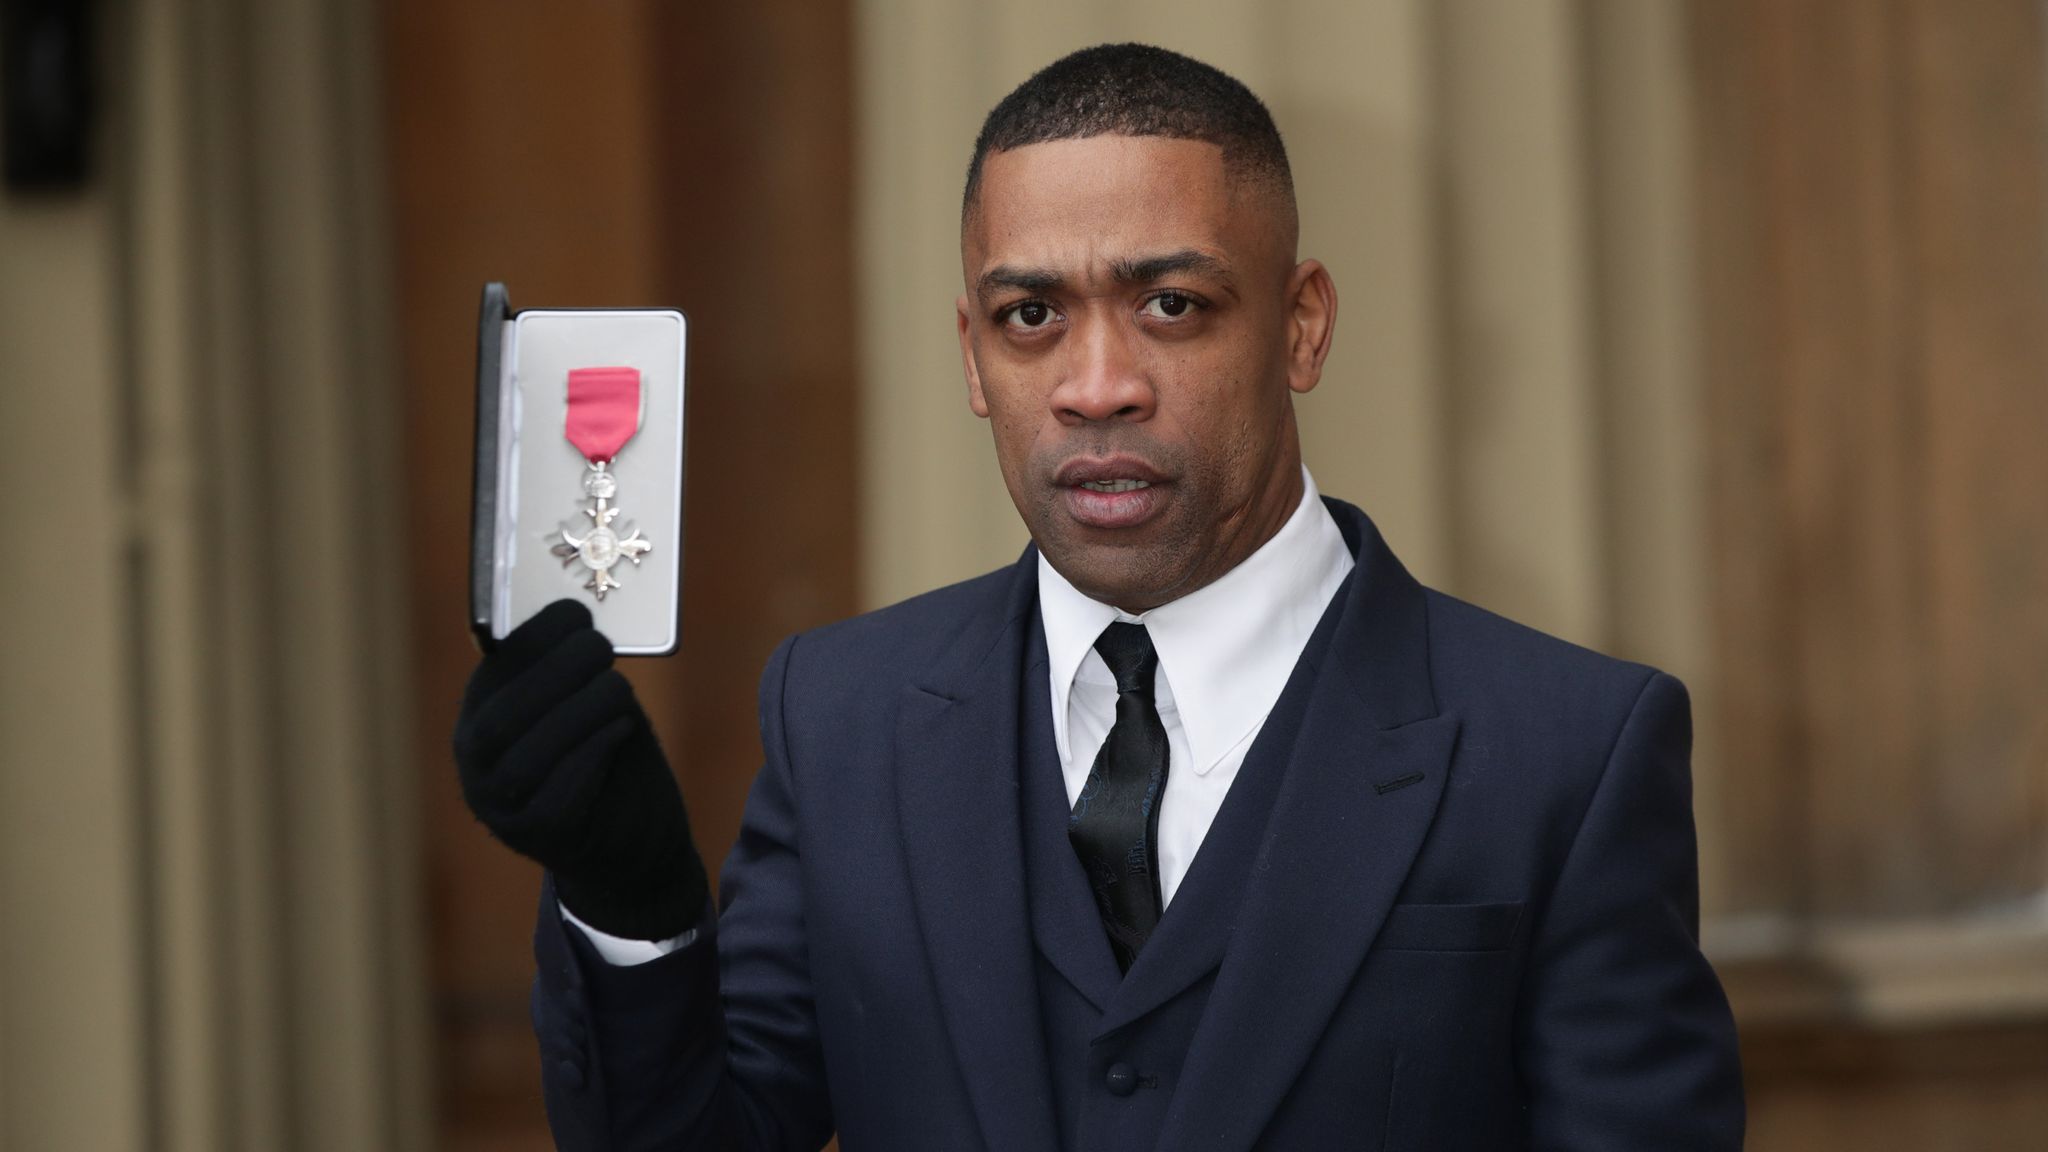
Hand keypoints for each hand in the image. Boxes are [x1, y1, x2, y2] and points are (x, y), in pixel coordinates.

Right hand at [453, 600, 706, 939]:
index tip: (575, 612)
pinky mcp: (538, 836)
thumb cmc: (607, 756)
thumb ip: (574, 673)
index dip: (533, 637)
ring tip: (617, 691)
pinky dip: (591, 755)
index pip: (492, 671)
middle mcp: (478, 762)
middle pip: (501, 716)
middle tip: (601, 647)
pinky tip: (619, 731)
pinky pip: (557, 796)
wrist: (631, 842)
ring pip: (525, 758)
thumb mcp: (586, 703)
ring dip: (578, 712)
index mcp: (481, 714)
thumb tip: (585, 624)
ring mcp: (501, 805)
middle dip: (555, 672)